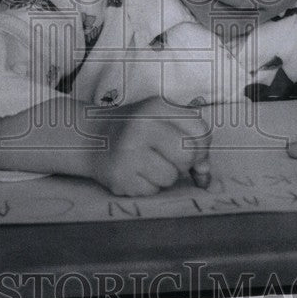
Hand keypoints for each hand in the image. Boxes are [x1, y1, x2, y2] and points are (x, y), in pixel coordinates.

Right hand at [85, 97, 211, 196]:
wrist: (91, 138)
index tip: (191, 149)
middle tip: (170, 158)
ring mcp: (128, 152)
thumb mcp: (163, 121)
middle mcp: (141, 126)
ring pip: (171, 177)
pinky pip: (152, 190)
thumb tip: (205, 173)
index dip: (202, 146)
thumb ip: (190, 141)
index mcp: (157, 107)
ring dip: (165, 176)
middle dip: (185, 163)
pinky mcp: (120, 176)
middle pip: (188, 155)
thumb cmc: (136, 130)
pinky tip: (135, 172)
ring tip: (148, 164)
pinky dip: (148, 185)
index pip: (201, 131)